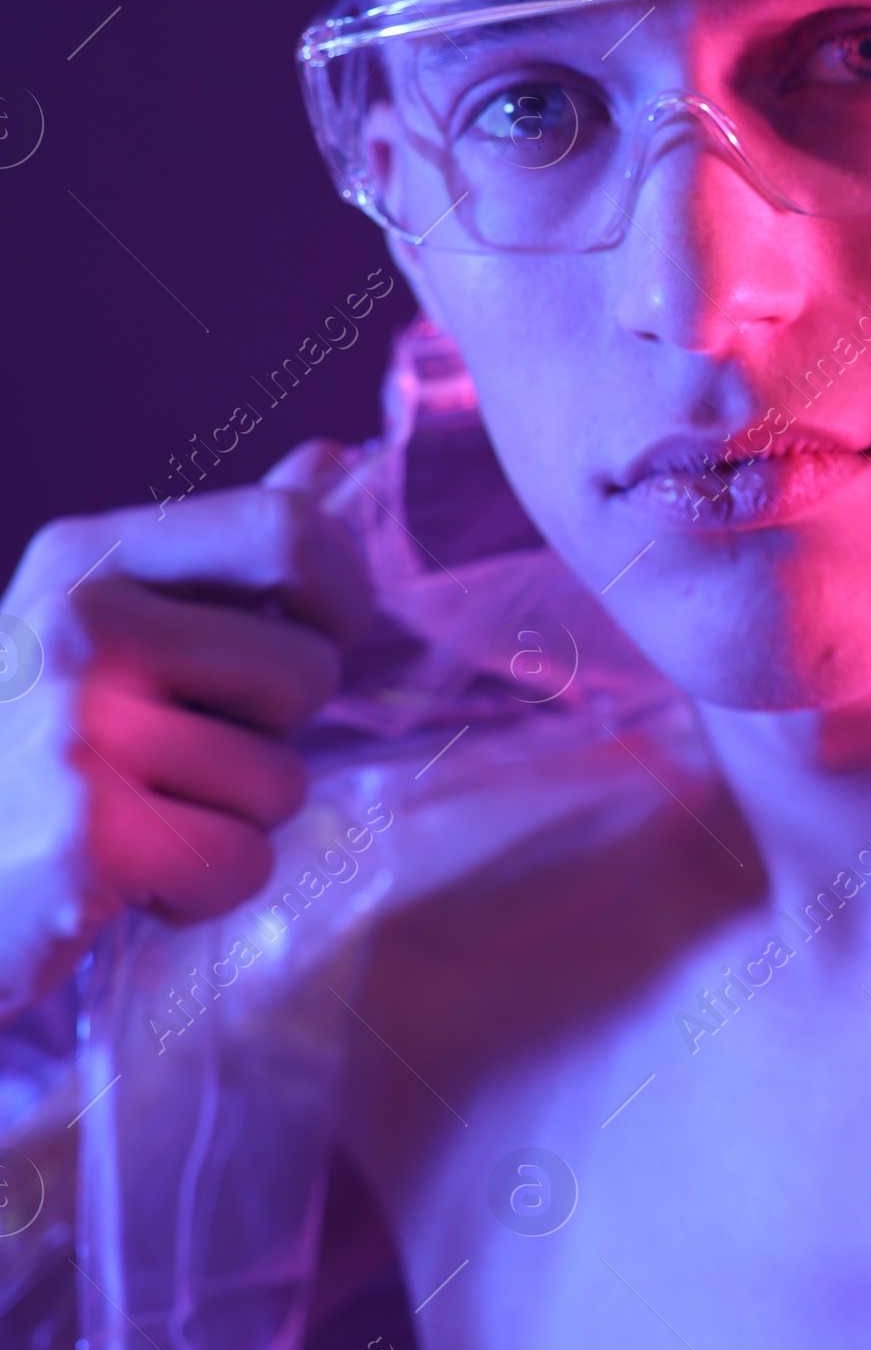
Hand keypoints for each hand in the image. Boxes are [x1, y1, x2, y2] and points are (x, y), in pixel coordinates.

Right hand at [0, 442, 371, 1015]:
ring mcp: (78, 730)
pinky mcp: (87, 841)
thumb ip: (232, 549)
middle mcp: (79, 626)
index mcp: (91, 555)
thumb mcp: (118, 624)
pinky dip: (206, 889)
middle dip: (274, 733)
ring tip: (145, 816)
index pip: (287, 529)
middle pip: (306, 670)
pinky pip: (242, 862)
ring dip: (236, 819)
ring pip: (281, 782)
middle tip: (180, 756)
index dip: (343, 595)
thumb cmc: (47, 745)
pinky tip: (131, 879)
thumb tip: (336, 459)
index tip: (321, 639)